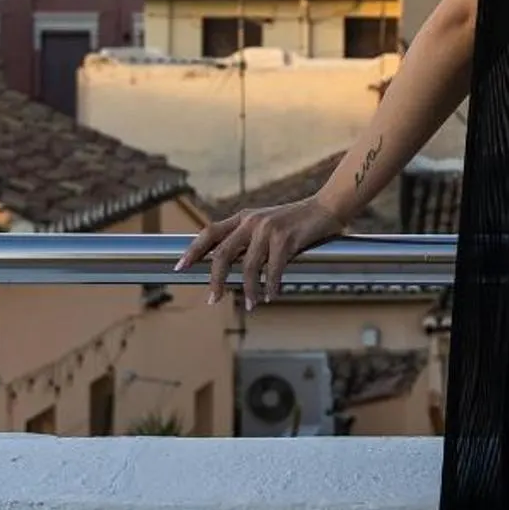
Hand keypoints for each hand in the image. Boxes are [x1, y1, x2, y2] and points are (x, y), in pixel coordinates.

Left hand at [172, 197, 347, 311]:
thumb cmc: (299, 219)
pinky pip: (273, 269)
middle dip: (216, 280)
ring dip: (248, 289)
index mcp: (244, 217)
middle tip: (213, 299)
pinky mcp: (286, 238)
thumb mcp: (268, 223)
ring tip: (251, 304)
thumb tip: (230, 263)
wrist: (329, 205)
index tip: (180, 267)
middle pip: (223, 253)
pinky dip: (271, 286)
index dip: (193, 250)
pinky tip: (271, 295)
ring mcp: (269, 229)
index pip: (210, 232)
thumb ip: (249, 237)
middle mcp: (252, 221)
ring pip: (249, 267)